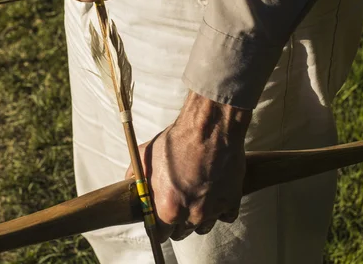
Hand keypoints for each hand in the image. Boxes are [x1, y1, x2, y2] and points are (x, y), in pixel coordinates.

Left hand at [126, 91, 252, 241]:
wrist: (210, 127)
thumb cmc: (176, 141)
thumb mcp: (146, 156)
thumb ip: (135, 177)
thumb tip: (129, 186)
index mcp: (168, 209)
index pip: (160, 234)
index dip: (159, 225)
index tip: (160, 217)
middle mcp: (192, 215)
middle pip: (182, 233)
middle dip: (178, 222)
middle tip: (178, 203)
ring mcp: (214, 210)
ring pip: (204, 227)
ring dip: (198, 217)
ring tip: (196, 197)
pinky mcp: (233, 201)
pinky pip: (226, 216)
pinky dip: (221, 208)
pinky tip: (215, 193)